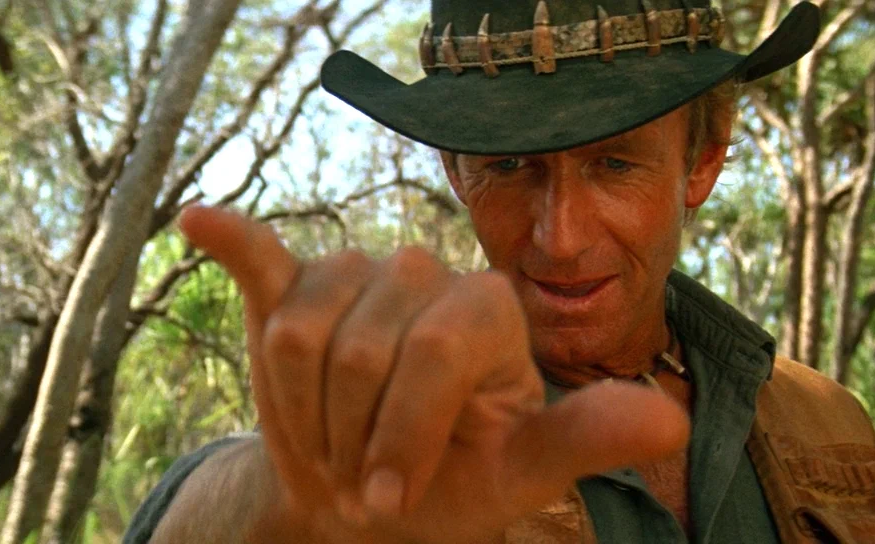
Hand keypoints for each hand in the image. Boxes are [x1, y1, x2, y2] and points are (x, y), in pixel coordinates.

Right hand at [179, 206, 689, 542]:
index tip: (392, 499)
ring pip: (296, 327)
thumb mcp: (522, 474)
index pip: (434, 350)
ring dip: (299, 413)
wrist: (375, 497)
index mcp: (489, 307)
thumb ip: (587, 439)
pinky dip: (231, 243)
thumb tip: (672, 416)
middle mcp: (427, 274)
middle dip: (349, 435)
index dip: (403, 432)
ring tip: (329, 448)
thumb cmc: (457, 486)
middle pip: (360, 343)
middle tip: (359, 483)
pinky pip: (262, 258)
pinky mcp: (294, 286)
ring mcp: (357, 276)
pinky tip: (202, 223)